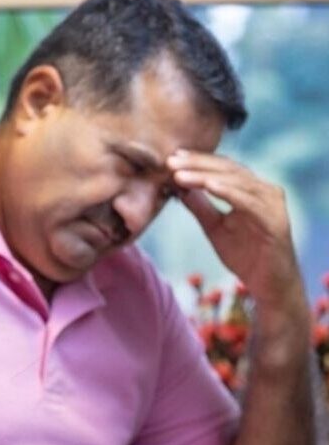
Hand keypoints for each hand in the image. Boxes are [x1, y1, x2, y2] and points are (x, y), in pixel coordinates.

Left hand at [167, 150, 303, 307]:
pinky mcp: (275, 220)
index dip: (196, 161)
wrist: (269, 286)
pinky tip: (208, 185)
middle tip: (170, 161)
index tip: (170, 159)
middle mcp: (264, 190)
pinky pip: (249, 201)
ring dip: (205, 175)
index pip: (222, 168)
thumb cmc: (245, 256)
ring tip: (180, 174)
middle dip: (197, 164)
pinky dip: (228, 191)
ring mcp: (272, 203)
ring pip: (236, 181)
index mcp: (251, 190)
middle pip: (228, 169)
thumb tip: (178, 186)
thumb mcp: (214, 228)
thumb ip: (199, 206)